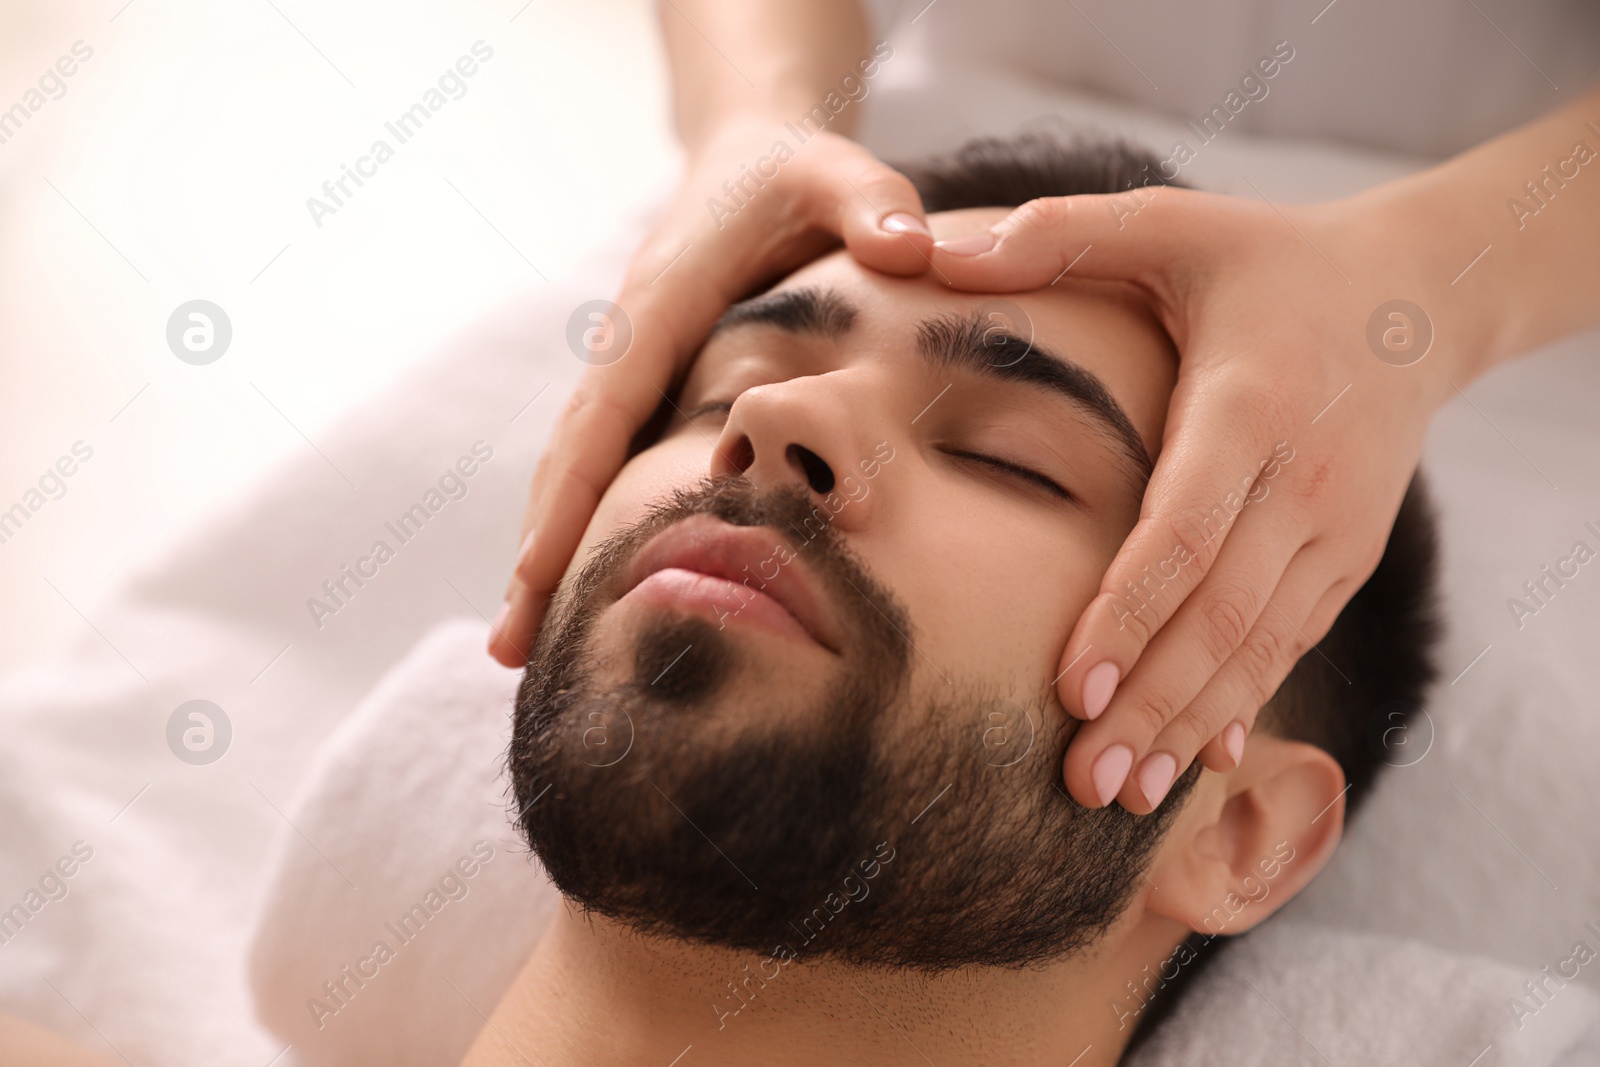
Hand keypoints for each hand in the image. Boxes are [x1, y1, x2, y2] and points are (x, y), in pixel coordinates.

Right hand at [489, 117, 930, 665]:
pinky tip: (577, 590)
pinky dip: (581, 527)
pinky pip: (605, 466)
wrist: (751, 157)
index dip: (572, 493)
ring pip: (575, 472)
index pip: (604, 411)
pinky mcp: (647, 389)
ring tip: (520, 649)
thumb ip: (871, 202)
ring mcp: (632, 372)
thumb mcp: (835, 171)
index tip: (539, 569)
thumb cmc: (791, 172)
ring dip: (545, 554)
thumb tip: (911, 250)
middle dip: (535, 552)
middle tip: (511, 650)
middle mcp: (627, 346)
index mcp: (658, 309)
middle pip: (568, 461)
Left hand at [930, 185, 1468, 811]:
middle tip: (1082, 781)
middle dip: (1150, 704)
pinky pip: (1289, 644)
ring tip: (1123, 794)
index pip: (1183, 531)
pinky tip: (1196, 760)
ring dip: (1191, 725)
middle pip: (1220, 616)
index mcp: (1250, 406)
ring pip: (1258, 647)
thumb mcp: (1170, 225)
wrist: (1415, 295)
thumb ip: (1055, 235)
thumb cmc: (1265, 259)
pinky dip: (1241, 705)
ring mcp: (1334, 529)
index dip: (1127, 615)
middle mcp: (1301, 482)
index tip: (1069, 688)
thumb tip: (931, 247)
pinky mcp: (1347, 556)